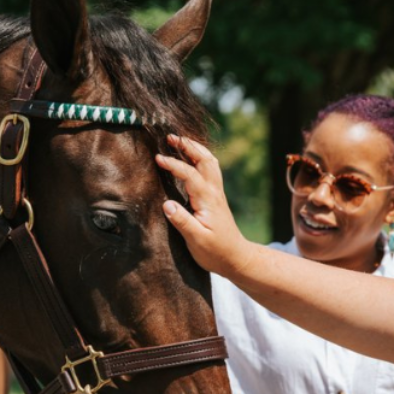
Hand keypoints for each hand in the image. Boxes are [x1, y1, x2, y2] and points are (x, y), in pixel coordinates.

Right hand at [156, 135, 255, 277]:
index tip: (158, 158)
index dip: (174, 164)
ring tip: (178, 141)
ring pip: (209, 162)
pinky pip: (209, 170)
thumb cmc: (216, 251)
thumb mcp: (197, 240)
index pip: (190, 175)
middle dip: (188, 146)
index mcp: (208, 200)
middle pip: (205, 160)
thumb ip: (182, 221)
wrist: (236, 257)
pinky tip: (189, 157)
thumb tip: (166, 204)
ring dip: (195, 149)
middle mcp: (214, 192)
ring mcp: (217, 193)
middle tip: (169, 136)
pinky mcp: (215, 197)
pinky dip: (199, 158)